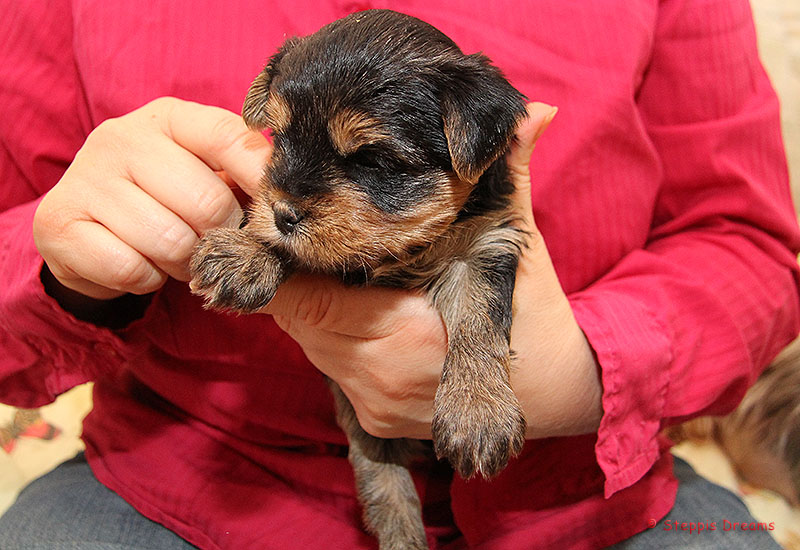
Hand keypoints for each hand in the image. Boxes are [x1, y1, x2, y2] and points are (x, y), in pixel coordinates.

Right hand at [33, 97, 269, 301]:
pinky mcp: (59, 223)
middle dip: (221, 236)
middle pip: (208, 201)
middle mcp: (121, 137)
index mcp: (168, 118)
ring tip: (177, 254)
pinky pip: (130, 268)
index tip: (279, 211)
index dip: (261, 179)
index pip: (228, 137)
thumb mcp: (203, 174)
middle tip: (212, 241)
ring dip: (185, 262)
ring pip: (172, 241)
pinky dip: (147, 279)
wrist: (85, 230)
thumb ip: (243, 177)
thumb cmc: (163, 199)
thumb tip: (291, 204)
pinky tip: (141, 263)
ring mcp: (86, 177)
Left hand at [263, 102, 601, 439]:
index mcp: (403, 333)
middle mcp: (377, 378)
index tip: (292, 229)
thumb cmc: (533, 315)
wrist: (555, 392)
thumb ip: (509, 177)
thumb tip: (536, 111)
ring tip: (352, 275)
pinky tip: (364, 313)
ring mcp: (373, 404)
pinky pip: (329, 367)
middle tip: (326, 243)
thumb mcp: (516, 240)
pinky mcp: (375, 420)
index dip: (286, 263)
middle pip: (296, 319)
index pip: (301, 299)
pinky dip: (334, 337)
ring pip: (308, 343)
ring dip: (316, 308)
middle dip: (303, 278)